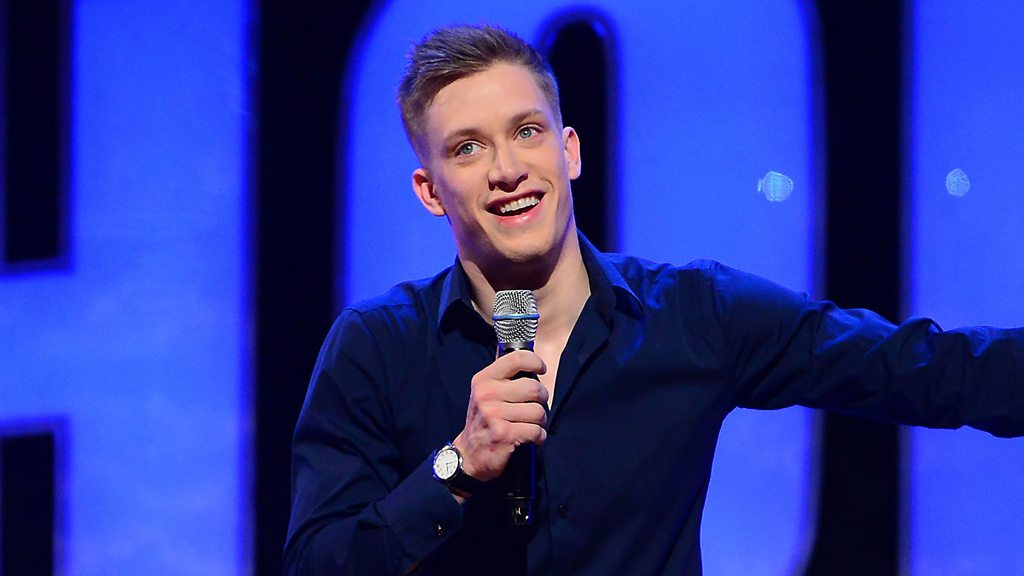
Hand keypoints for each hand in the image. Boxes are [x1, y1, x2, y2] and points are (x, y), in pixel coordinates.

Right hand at [452, 350, 548, 481]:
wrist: (469, 454)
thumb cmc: (483, 420)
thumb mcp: (484, 392)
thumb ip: (503, 375)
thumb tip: (527, 356)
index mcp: (483, 380)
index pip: (516, 359)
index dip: (535, 362)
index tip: (541, 369)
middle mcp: (487, 394)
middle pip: (534, 388)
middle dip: (542, 399)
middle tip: (535, 406)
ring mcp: (494, 415)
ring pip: (538, 411)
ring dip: (540, 421)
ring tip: (530, 424)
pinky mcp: (504, 434)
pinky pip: (536, 431)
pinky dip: (539, 436)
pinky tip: (532, 437)